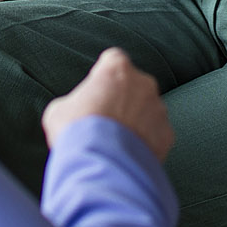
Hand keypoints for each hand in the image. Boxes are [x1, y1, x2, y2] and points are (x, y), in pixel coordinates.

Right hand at [42, 48, 173, 161]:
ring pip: (148, 110)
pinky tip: (128, 154)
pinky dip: (145, 142)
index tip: (96, 89)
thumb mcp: (59, 110)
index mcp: (117, 69)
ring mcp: (159, 109)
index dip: (104, 75)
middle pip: (134, 85)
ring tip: (116, 142)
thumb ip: (75, 102)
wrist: (100, 166)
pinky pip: (156, 134)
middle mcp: (144, 83)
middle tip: (105, 120)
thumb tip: (76, 110)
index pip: (113, 60)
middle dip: (122, 99)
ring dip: (135, 120)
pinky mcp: (167, 134)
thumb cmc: (76, 132)